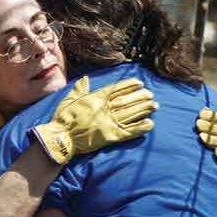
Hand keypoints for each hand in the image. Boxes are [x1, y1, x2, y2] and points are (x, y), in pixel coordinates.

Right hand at [33, 76, 156, 164]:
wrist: (61, 137)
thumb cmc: (63, 118)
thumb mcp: (69, 100)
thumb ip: (79, 89)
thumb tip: (85, 79)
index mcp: (95, 99)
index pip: (116, 89)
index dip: (129, 85)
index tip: (139, 83)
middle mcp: (104, 109)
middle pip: (126, 101)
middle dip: (140, 97)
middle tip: (151, 94)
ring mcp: (108, 122)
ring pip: (130, 114)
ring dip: (144, 109)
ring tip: (154, 105)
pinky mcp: (111, 136)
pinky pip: (129, 131)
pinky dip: (140, 127)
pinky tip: (150, 123)